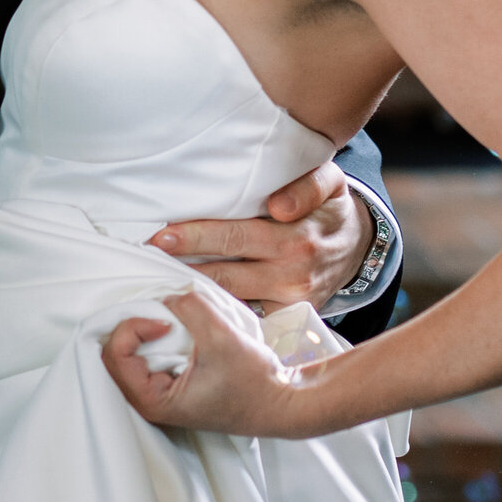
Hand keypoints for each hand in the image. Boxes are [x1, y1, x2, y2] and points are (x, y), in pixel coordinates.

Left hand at [103, 290, 301, 434]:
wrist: (281, 402)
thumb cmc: (254, 384)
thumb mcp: (221, 337)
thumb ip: (191, 308)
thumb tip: (170, 295)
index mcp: (152, 400)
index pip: (115, 355)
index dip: (134, 327)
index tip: (166, 320)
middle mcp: (149, 400)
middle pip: (116, 352)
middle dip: (135, 324)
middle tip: (163, 313)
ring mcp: (160, 392)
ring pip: (131, 351)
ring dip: (145, 329)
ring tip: (170, 316)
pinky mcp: (172, 382)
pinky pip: (149, 353)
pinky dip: (156, 335)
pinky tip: (178, 325)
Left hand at [150, 162, 374, 311]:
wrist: (358, 250)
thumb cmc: (331, 210)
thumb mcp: (332, 184)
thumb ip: (308, 186)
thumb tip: (278, 205)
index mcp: (298, 238)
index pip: (235, 236)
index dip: (196, 237)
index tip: (162, 235)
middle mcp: (292, 274)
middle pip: (224, 270)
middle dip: (182, 265)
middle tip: (143, 258)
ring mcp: (289, 301)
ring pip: (231, 296)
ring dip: (193, 290)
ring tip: (154, 279)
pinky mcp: (286, 317)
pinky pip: (246, 314)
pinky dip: (217, 309)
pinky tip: (185, 302)